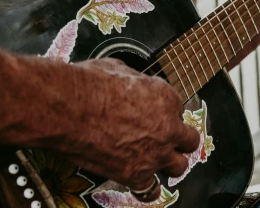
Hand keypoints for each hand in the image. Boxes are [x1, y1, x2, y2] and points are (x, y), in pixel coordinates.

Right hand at [57, 58, 199, 197]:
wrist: (70, 108)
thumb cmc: (90, 85)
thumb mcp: (118, 69)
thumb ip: (133, 81)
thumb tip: (129, 82)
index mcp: (165, 98)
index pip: (178, 107)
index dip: (164, 110)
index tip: (153, 111)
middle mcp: (167, 128)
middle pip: (189, 139)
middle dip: (179, 138)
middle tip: (165, 136)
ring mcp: (154, 154)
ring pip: (178, 166)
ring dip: (169, 163)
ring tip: (157, 159)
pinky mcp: (135, 175)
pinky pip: (151, 190)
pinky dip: (147, 187)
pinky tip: (142, 182)